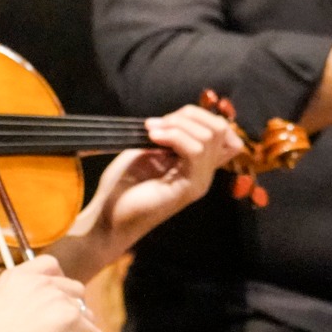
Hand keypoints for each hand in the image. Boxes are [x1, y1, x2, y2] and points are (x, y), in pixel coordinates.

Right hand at [0, 254, 103, 331]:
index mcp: (21, 275)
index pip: (50, 264)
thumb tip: (42, 321)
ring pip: (86, 314)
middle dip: (74, 310)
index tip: (60, 298)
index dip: (60, 281)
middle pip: (74, 290)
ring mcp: (59, 299)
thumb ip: (21, 301)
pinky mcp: (71, 320)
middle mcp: (43, 282)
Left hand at [82, 104, 244, 257]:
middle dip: (188, 116)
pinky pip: (196, 152)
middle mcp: (204, 173)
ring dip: (177, 125)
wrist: (108, 216)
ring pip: (208, 137)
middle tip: (158, 124)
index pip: (223, 132)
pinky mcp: (188, 189)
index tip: (167, 119)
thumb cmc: (123, 185)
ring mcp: (199, 182)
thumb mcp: (148, 150)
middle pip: (219, 128)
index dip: (198, 116)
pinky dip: (174, 136)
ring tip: (152, 131)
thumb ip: (169, 135)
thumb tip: (180, 118)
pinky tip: (154, 138)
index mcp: (197, 163)